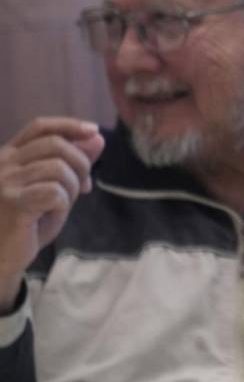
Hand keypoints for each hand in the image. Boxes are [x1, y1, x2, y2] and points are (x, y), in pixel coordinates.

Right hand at [0, 118, 104, 311]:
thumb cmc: (27, 224)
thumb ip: (73, 163)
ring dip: (72, 187)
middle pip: (55, 144)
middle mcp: (3, 164)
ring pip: (58, 168)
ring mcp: (4, 182)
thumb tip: (97, 138)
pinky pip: (54, 191)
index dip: (69, 125)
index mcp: (9, 156)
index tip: (93, 131)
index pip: (39, 127)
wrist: (3, 257)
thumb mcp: (54, 189)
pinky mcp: (12, 202)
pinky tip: (51, 214)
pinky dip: (63, 203)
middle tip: (83, 187)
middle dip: (80, 163)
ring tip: (61, 205)